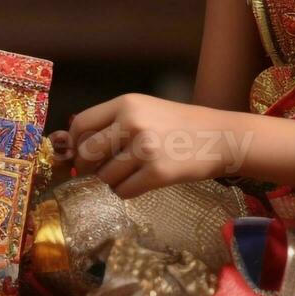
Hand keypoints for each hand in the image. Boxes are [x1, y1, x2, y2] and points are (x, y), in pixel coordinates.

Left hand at [68, 94, 240, 197]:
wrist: (221, 136)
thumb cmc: (179, 124)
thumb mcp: (145, 109)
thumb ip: (113, 121)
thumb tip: (73, 144)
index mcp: (126, 104)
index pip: (81, 124)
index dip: (74, 142)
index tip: (78, 152)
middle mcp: (132, 123)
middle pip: (87, 153)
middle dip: (88, 166)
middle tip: (98, 170)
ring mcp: (145, 149)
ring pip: (105, 177)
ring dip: (111, 181)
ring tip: (129, 173)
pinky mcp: (158, 173)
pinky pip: (123, 191)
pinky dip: (125, 191)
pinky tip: (140, 182)